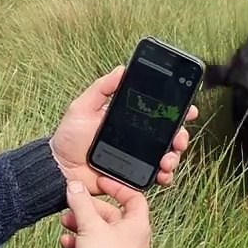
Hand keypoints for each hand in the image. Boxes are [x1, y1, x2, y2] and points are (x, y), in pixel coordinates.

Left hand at [50, 65, 199, 194]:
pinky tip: (162, 174)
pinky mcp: (134, 177)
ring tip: (168, 159)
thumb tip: (121, 69)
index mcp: (129, 120)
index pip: (158, 114)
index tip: (188, 108)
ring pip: (167, 156)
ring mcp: (138, 159)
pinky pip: (155, 177)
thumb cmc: (69, 137)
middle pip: (169, 135)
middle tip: (179, 137)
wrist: (60, 168)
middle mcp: (137, 139)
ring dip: (174, 156)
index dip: (176, 111)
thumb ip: (101, 88)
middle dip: (180, 135)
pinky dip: (165, 176)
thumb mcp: (82, 107)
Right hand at [59, 177, 150, 247]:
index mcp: (137, 224)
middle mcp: (132, 238)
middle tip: (73, 205)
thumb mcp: (90, 226)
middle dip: (89, 210)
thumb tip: (74, 185)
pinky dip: (81, 244)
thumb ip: (81, 203)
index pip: (133, 197)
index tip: (101, 183)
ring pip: (100, 233)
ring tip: (66, 224)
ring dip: (81, 226)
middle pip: (111, 215)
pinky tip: (67, 243)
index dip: (117, 187)